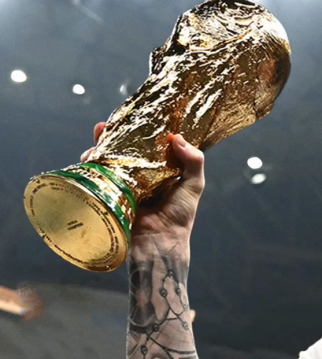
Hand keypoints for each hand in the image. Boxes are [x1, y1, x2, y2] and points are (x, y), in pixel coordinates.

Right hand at [81, 123, 205, 241]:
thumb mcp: (194, 185)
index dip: (142, 131)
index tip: (136, 116)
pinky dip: (91, 165)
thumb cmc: (180, 215)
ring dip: (99, 147)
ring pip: (108, 160)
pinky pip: (98, 176)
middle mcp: (140, 175)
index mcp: (161, 170)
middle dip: (113, 135)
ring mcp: (123, 184)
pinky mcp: (110, 194)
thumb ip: (193, 161)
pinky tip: (90, 157)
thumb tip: (178, 137)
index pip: (149, 146)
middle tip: (106, 125)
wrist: (159, 242)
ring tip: (98, 138)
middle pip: (124, 149)